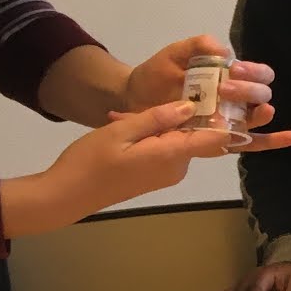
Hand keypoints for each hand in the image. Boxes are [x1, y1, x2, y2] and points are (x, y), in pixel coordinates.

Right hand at [48, 102, 230, 216]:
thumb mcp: (121, 130)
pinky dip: (151, 137)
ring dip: (157, 125)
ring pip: (178, 140)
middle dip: (177, 115)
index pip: (216, 138)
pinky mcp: (157, 176)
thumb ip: (157, 118)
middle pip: (195, 134)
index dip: (225, 117)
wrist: (66, 195)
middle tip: (142, 105)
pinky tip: (124, 130)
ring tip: (122, 119)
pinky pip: (166, 149)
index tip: (220, 95)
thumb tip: (190, 106)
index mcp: (173, 155)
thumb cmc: (90, 161)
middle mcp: (178, 168)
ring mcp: (169, 174)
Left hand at [124, 36, 290, 153]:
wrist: (133, 101)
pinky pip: (252, 142)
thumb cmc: (156, 76)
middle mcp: (236, 98)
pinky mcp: (223, 139)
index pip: (257, 72)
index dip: (253, 71)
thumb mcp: (174, 54)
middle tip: (226, 89)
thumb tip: (224, 51)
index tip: (233, 70)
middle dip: (249, 90)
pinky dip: (272, 141)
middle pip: (261, 93)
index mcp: (229, 76)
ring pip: (258, 116)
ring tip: (259, 110)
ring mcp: (231, 119)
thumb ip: (197, 46)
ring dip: (260, 112)